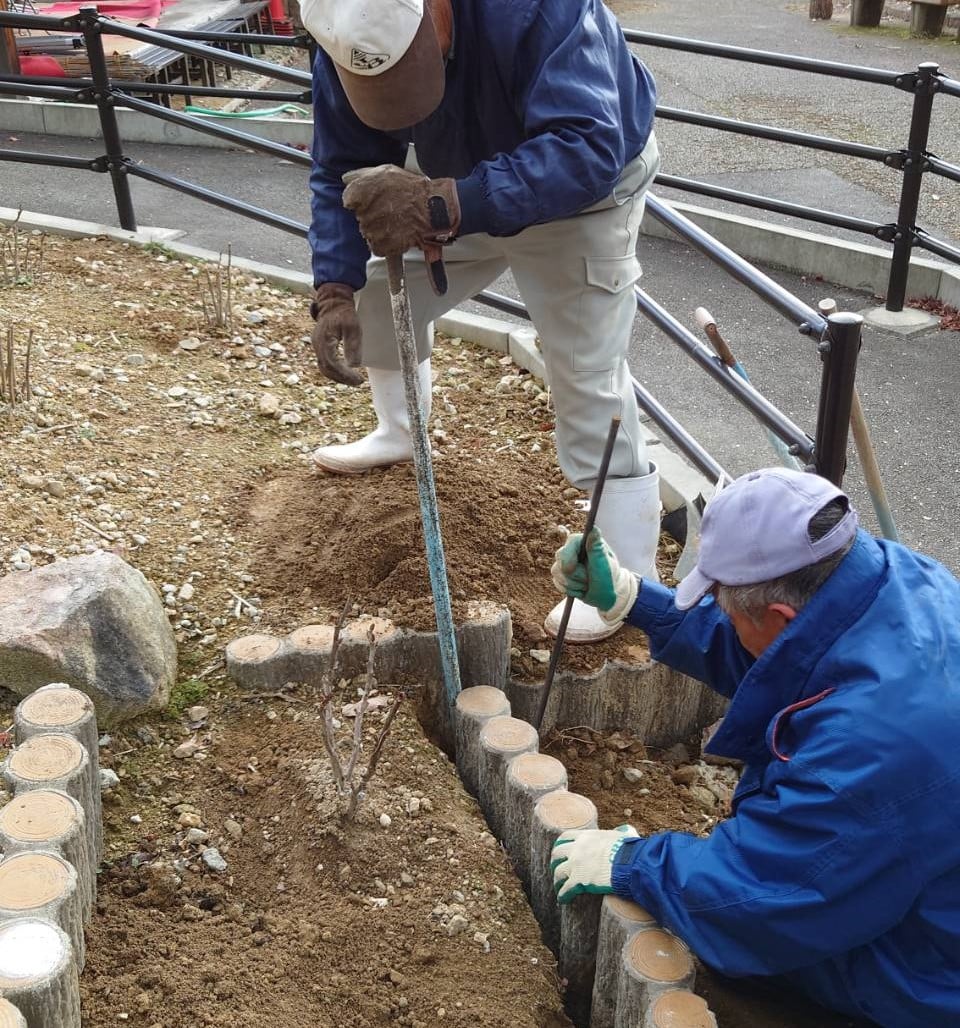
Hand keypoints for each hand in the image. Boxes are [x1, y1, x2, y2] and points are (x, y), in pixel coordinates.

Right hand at [311, 283, 362, 386]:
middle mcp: (317, 345)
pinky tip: (345, 371)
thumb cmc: (344, 313)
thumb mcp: (353, 328)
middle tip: (357, 382)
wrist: (333, 301)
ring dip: (338, 376)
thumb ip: (353, 346)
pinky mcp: (319, 345)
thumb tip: (354, 366)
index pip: (332, 364)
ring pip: (324, 367)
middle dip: (342, 379)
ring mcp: (317, 346)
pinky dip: (334, 370)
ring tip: (352, 379)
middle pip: (326, 369)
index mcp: (324, 341)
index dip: (345, 375)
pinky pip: (324, 362)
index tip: (358, 379)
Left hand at [342, 165, 459, 257]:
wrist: (432, 208)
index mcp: (359, 192)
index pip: (348, 200)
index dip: (360, 201)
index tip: (372, 200)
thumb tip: (347, 179)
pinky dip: (385, 243)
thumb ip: (362, 176)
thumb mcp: (386, 171)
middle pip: (360, 217)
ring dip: (379, 229)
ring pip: (367, 232)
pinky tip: (396, 233)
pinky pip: (376, 246)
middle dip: (372, 215)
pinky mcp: (380, 245)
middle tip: (389, 210)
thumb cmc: (412, 189)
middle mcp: (362, 212)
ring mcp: (370, 230)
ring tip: (395, 221)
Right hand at [551, 528, 637, 623]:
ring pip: (557, 573)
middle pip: (560, 561)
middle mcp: (573, 549)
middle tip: (589, 580)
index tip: (573, 569)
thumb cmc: (609, 579)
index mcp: (584, 542)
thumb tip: (594, 529)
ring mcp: (565, 562)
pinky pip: (557, 583)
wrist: (607, 596)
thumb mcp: (603, 565)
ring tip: (587, 585)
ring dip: (573, 584)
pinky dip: (569, 590)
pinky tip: (581, 589)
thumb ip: (596, 549)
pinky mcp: (561, 574)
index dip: (568, 558)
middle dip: (574, 576)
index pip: (569, 544)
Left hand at [551, 825, 639, 903]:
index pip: (565, 837)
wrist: (629, 863)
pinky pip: (565, 889)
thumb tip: (627, 830)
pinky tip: (563, 900)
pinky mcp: (578, 881)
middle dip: (555, 862)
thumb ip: (620, 832)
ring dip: (557, 880)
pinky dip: (563, 895)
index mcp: (586, 836)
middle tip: (556, 868)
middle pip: (557, 853)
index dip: (560, 845)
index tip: (560, 851)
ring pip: (558, 872)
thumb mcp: (622, 836)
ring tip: (558, 886)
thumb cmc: (629, 850)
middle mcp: (576, 848)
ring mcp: (575, 864)